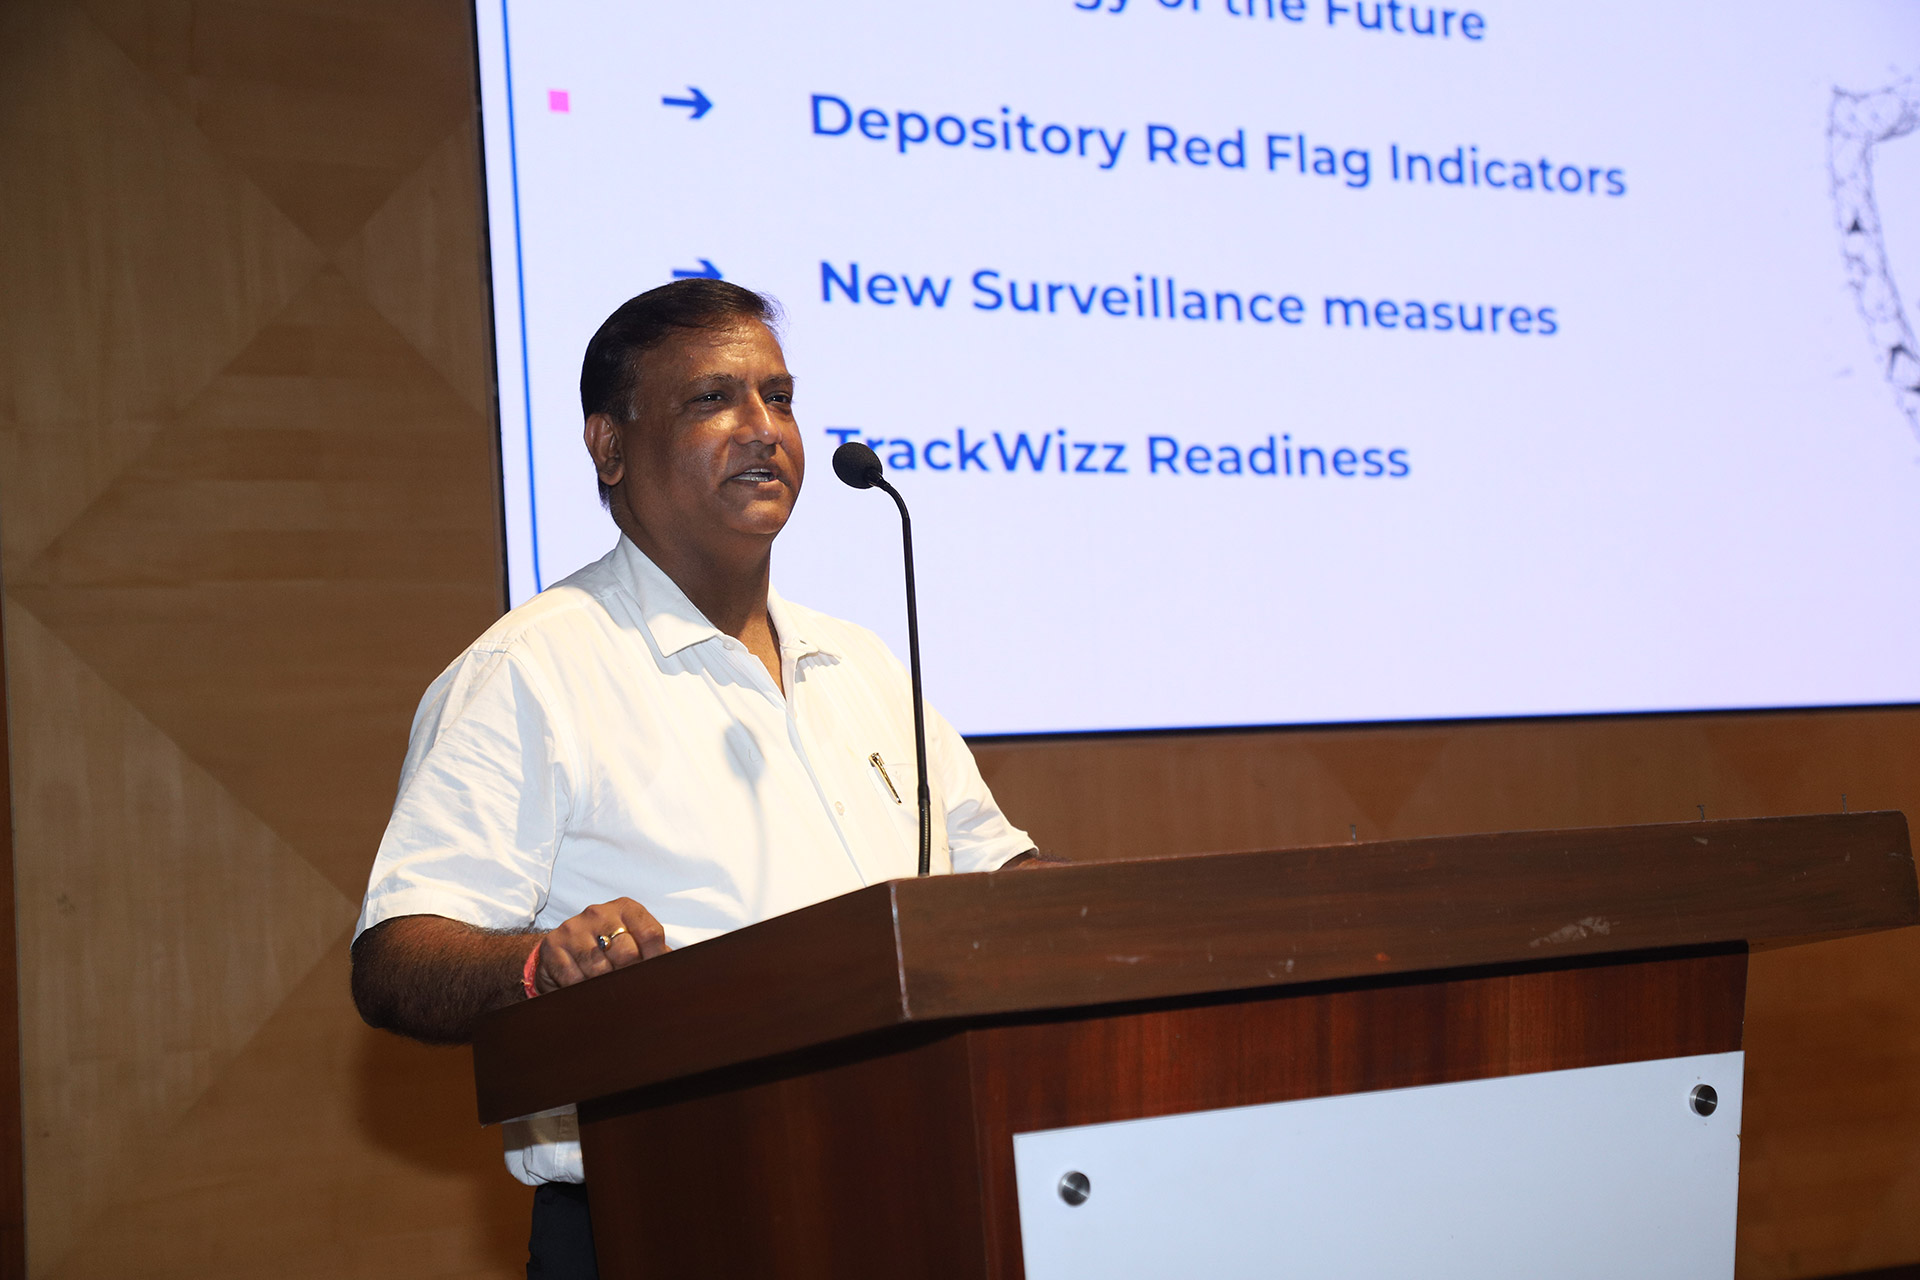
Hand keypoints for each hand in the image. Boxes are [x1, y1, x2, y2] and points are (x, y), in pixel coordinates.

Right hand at [531, 898, 669, 993]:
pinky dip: (581, 990)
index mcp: (626, 908)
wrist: (560, 949)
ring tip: (607, 992)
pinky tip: (585, 991)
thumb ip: (656, 953)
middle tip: (630, 990)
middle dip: (630, 976)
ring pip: (598, 967)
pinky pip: (573, 977)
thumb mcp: (633, 941)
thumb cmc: (607, 948)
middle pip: (626, 952)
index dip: (657, 959)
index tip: (656, 977)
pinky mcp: (553, 945)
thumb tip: (678, 970)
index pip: (651, 934)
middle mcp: (600, 912)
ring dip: (605, 986)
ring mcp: (574, 927)